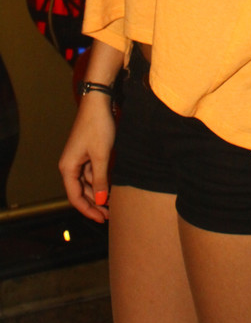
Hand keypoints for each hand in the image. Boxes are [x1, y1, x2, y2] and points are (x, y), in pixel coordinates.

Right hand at [58, 93, 115, 222]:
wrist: (98, 103)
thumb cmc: (98, 127)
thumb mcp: (101, 156)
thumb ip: (100, 179)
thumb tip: (99, 201)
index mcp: (68, 167)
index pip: (75, 196)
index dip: (88, 210)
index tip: (101, 219)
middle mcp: (69, 165)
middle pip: (79, 192)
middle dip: (93, 204)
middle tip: (108, 216)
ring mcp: (78, 159)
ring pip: (86, 183)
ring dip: (97, 194)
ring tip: (111, 205)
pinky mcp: (86, 153)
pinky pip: (91, 172)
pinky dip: (99, 181)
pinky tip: (109, 188)